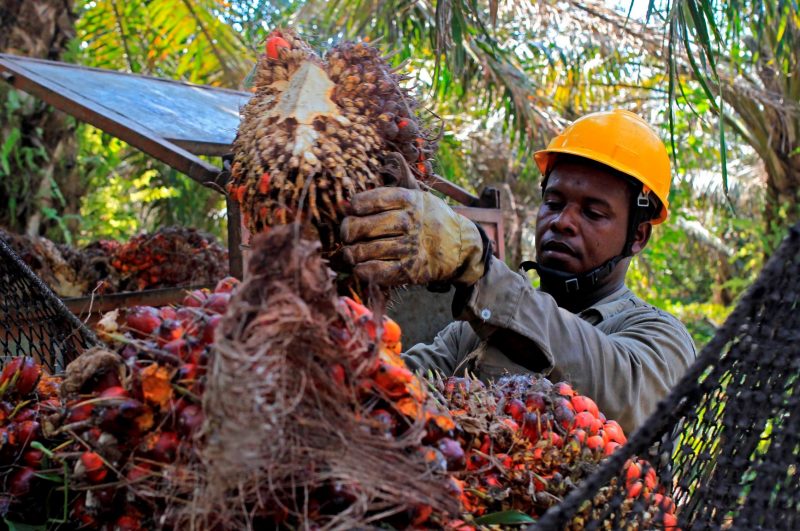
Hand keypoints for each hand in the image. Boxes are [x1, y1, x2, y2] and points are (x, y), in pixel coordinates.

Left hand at [340, 188, 484, 286]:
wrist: (462, 244)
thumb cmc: (430, 220)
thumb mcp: (416, 199)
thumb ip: (385, 200)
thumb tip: (346, 205)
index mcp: (408, 201)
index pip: (368, 201)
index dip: (354, 207)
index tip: (353, 212)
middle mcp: (408, 222)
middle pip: (362, 227)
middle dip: (347, 232)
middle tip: (347, 236)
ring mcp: (409, 247)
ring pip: (365, 251)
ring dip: (351, 254)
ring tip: (350, 253)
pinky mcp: (410, 269)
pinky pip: (377, 271)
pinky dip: (362, 271)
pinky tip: (360, 268)